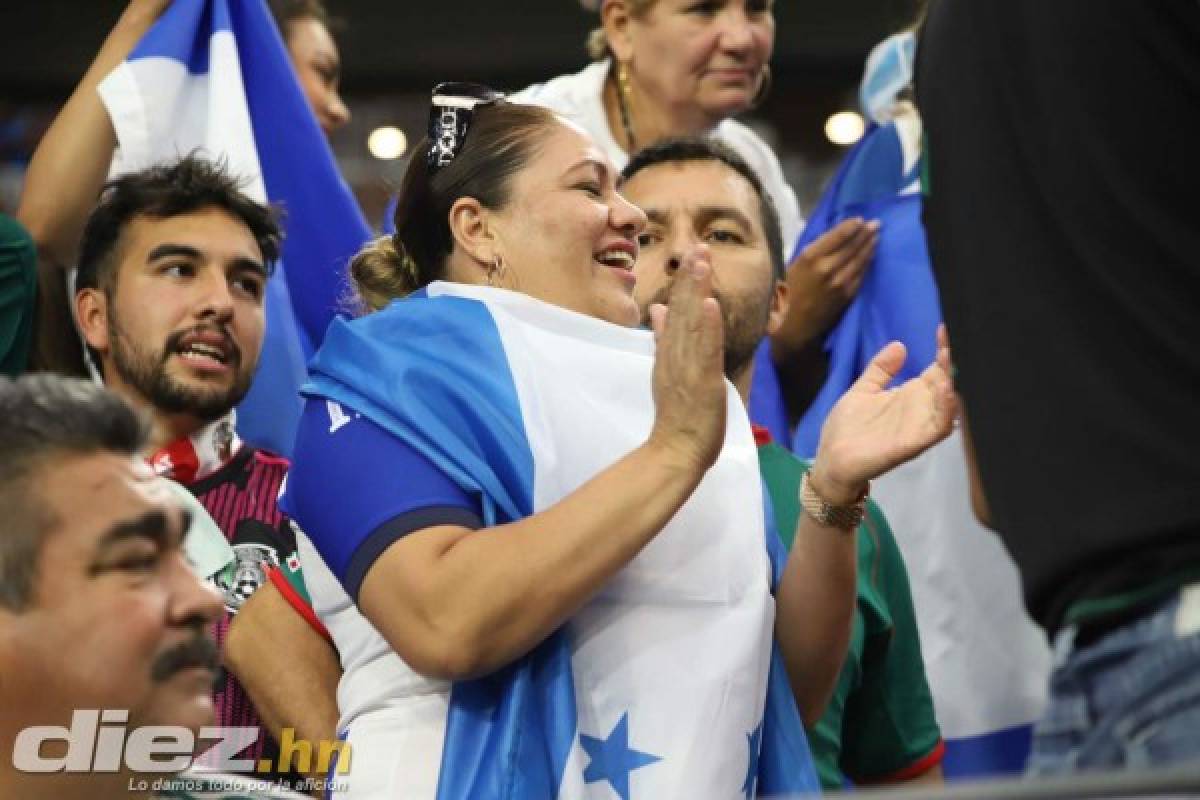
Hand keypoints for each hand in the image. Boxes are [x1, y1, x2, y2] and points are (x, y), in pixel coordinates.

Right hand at [646, 245, 726, 474]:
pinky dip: (708, 327)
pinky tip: (711, 304)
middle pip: (684, 310)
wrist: (674, 450)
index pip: (677, 312)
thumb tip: (657, 309)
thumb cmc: (676, 417)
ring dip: (699, 292)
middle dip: (693, 277)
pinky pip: (705, 350)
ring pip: (693, 323)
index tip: (694, 255)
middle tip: (700, 247)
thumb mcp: (666, 370)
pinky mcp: (701, 382)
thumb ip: (663, 339)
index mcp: (669, 352)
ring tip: (704, 263)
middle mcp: (676, 355)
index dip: (686, 283)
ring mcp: (688, 367)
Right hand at [780, 218, 879, 349]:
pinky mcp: (848, 294)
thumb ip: (812, 254)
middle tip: (875, 223)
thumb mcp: (792, 267)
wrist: (793, 326)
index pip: (838, 236)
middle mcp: (827, 267)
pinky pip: (861, 274)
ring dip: (870, 245)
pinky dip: (867, 262)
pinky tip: (871, 255)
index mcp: (810, 258)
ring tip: (876, 236)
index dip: (851, 226)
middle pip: (852, 245)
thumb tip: (832, 239)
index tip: (860, 219)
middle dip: (865, 233)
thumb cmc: (787, 294)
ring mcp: (840, 282)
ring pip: (860, 258)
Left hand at [810, 325, 958, 503]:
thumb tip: (900, 345)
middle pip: (948, 382)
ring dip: (955, 384)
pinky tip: (948, 392)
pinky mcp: (913, 443)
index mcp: (910, 395)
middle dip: (955, 363)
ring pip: (950, 404)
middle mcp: (920, 409)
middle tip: (959, 340)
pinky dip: (947, 411)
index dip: (944, 349)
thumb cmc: (847, 429)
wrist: (831, 460)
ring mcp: (919, 426)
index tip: (945, 328)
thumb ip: (881, 369)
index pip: (936, 369)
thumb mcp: (863, 390)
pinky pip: (939, 428)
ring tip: (954, 361)